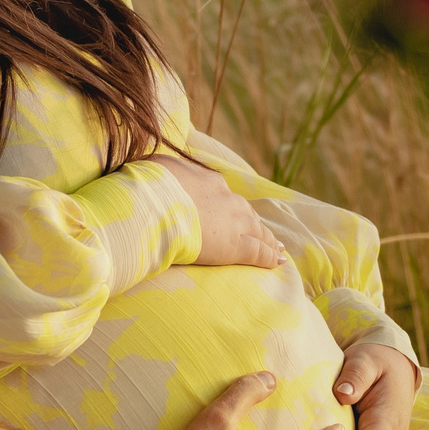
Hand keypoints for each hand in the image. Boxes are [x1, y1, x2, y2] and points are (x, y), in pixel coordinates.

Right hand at [146, 155, 284, 269]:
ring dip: (268, 240)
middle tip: (263, 232)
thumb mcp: (157, 167)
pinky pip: (258, 252)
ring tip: (276, 248)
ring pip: (258, 231)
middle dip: (255, 223)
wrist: (156, 204)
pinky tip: (278, 261)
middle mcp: (227, 199)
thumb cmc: (150, 186)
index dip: (232, 206)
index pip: (226, 196)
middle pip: (246, 213)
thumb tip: (161, 169)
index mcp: (209, 181)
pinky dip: (269, 257)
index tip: (236, 212)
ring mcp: (234, 222)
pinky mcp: (235, 246)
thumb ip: (167, 171)